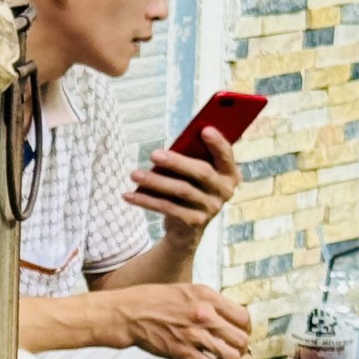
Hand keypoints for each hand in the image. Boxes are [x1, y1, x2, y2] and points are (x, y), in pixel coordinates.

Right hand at [119, 283, 250, 358]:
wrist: (127, 314)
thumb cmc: (152, 301)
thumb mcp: (185, 290)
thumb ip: (207, 301)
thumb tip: (225, 314)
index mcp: (207, 296)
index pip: (243, 317)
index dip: (246, 328)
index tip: (240, 333)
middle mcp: (204, 315)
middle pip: (241, 338)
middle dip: (241, 347)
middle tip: (234, 349)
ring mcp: (195, 336)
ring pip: (232, 356)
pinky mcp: (184, 354)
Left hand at [126, 128, 241, 237]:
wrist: (186, 229)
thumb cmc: (189, 189)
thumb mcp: (194, 174)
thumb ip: (191, 158)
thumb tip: (169, 145)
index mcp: (229, 174)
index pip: (227, 156)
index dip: (218, 144)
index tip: (205, 130)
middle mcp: (224, 191)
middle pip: (202, 172)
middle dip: (176, 162)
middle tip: (153, 154)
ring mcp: (211, 208)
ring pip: (181, 190)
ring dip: (155, 181)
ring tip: (134, 174)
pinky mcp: (194, 222)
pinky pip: (167, 207)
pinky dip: (146, 200)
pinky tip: (129, 195)